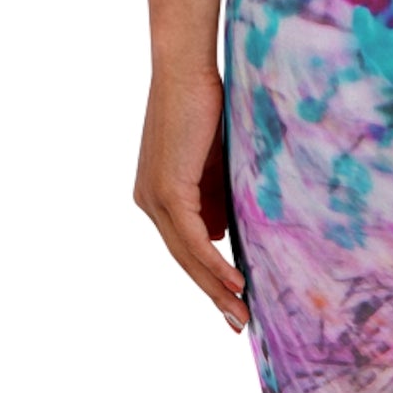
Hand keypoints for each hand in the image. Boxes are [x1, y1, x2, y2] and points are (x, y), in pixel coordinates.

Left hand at [133, 62, 248, 330]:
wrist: (187, 68)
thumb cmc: (206, 105)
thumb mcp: (215, 164)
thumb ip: (216, 199)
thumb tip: (223, 234)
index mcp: (159, 196)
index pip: (185, 247)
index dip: (209, 279)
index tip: (234, 302)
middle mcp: (149, 201)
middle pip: (184, 260)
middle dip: (213, 295)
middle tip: (239, 323)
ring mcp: (155, 197)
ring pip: (187, 256)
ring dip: (216, 289)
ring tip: (242, 314)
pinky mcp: (167, 189)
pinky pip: (192, 239)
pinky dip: (214, 264)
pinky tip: (236, 283)